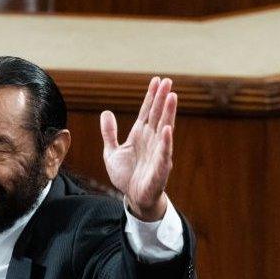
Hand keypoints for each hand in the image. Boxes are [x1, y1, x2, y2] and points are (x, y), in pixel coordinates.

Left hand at [99, 77, 176, 220]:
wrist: (134, 198)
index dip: (151, 96)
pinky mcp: (160, 168)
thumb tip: (106, 112)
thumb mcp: (111, 152)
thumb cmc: (126, 175)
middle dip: (162, 99)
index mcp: (140, 135)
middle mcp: (151, 140)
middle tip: (168, 81)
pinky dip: (166, 142)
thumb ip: (109, 133)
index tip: (156, 80)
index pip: (147, 112)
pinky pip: (164, 153)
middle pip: (158, 116)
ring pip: (164, 129)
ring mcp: (157, 153)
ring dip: (168, 113)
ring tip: (172, 97)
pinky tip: (168, 129)